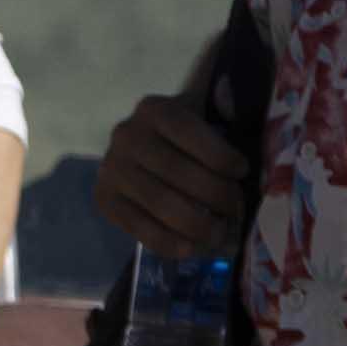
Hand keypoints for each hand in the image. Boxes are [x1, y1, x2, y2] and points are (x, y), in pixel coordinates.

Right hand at [92, 88, 254, 259]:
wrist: (140, 154)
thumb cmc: (183, 137)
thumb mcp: (201, 112)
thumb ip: (221, 107)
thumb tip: (233, 97)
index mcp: (153, 109)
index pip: (188, 132)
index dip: (219, 155)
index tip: (242, 172)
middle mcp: (127, 136)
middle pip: (177, 172)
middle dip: (215, 196)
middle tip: (236, 211)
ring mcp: (112, 169)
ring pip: (161, 203)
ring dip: (197, 225)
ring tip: (220, 234)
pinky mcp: (104, 200)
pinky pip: (139, 228)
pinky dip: (169, 243)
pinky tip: (191, 249)